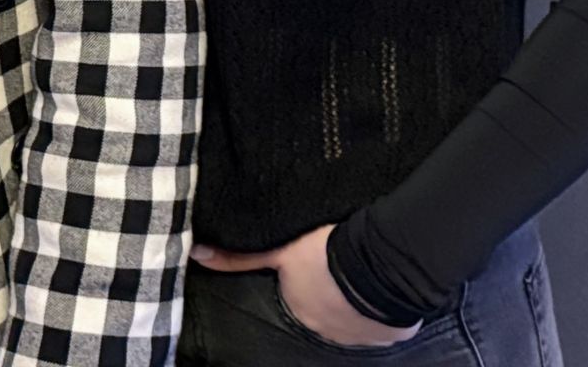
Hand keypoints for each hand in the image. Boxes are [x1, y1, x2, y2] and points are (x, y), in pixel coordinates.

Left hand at [192, 224, 420, 347]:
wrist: (377, 266)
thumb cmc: (324, 256)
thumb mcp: (279, 252)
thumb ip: (239, 258)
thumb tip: (197, 254)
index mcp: (300, 311)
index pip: (298, 296)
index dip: (306, 279)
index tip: (315, 263)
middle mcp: (327, 330)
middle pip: (326, 309)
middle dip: (330, 292)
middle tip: (338, 266)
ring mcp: (360, 336)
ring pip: (355, 318)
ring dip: (356, 301)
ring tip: (362, 275)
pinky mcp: (390, 334)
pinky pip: (384, 324)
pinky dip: (384, 310)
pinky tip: (383, 291)